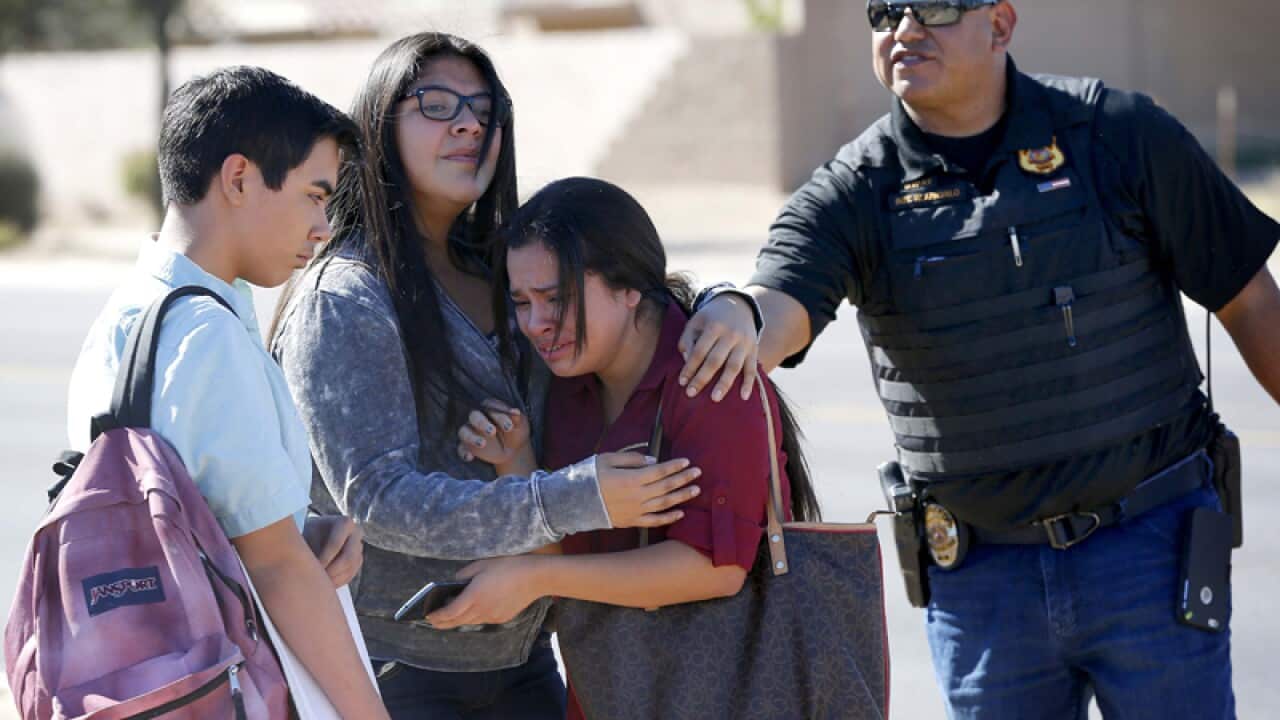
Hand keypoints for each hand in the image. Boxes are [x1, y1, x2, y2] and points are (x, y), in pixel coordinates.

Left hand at [301, 515, 363, 587]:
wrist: (321, 534)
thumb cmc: (313, 533)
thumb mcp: (310, 534)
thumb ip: (312, 548)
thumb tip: (311, 566)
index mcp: (345, 523)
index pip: (335, 544)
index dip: (323, 559)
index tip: (311, 569)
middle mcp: (357, 534)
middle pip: (348, 558)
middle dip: (332, 572)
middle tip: (318, 581)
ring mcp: (360, 547)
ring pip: (351, 568)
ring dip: (335, 579)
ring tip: (320, 584)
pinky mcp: (359, 560)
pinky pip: (351, 574)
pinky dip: (339, 581)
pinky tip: (327, 584)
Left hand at [425, 556, 545, 628]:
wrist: (535, 577)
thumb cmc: (508, 566)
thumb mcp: (482, 564)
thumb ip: (464, 574)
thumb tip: (454, 583)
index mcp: (474, 596)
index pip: (449, 612)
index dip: (437, 616)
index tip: (428, 616)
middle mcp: (481, 610)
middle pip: (457, 621)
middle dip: (443, 623)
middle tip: (433, 622)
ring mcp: (492, 616)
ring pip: (470, 622)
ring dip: (458, 621)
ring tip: (449, 619)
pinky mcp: (502, 618)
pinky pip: (483, 620)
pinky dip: (473, 618)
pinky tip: (472, 613)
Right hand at [457, 400, 531, 469]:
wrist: (513, 450)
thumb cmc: (515, 431)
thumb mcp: (520, 425)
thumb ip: (517, 419)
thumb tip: (516, 412)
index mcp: (491, 408)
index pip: (491, 407)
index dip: (500, 416)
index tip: (510, 427)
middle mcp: (478, 418)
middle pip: (474, 416)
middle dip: (481, 423)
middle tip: (492, 431)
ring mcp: (471, 432)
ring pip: (464, 431)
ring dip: (472, 438)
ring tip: (482, 444)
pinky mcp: (467, 446)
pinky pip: (461, 448)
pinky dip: (464, 453)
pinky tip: (470, 457)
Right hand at [596, 452, 700, 528]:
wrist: (572, 502)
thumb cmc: (588, 476)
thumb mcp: (607, 459)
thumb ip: (631, 459)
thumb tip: (653, 460)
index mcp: (631, 479)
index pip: (660, 471)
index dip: (675, 466)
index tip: (687, 461)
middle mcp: (637, 496)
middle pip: (666, 487)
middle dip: (684, 479)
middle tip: (698, 473)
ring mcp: (635, 511)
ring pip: (664, 504)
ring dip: (682, 497)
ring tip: (696, 490)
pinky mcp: (631, 521)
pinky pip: (654, 521)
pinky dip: (669, 518)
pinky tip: (681, 513)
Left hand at [679, 292, 758, 401]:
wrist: (739, 305)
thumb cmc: (711, 318)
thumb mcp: (696, 322)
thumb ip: (687, 339)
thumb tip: (686, 361)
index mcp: (714, 327)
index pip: (699, 351)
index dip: (690, 367)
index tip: (682, 382)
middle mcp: (731, 335)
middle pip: (715, 360)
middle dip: (702, 378)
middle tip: (691, 393)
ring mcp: (744, 343)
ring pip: (734, 366)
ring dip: (724, 383)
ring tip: (715, 399)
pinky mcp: (754, 350)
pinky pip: (752, 369)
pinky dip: (749, 383)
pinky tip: (744, 397)